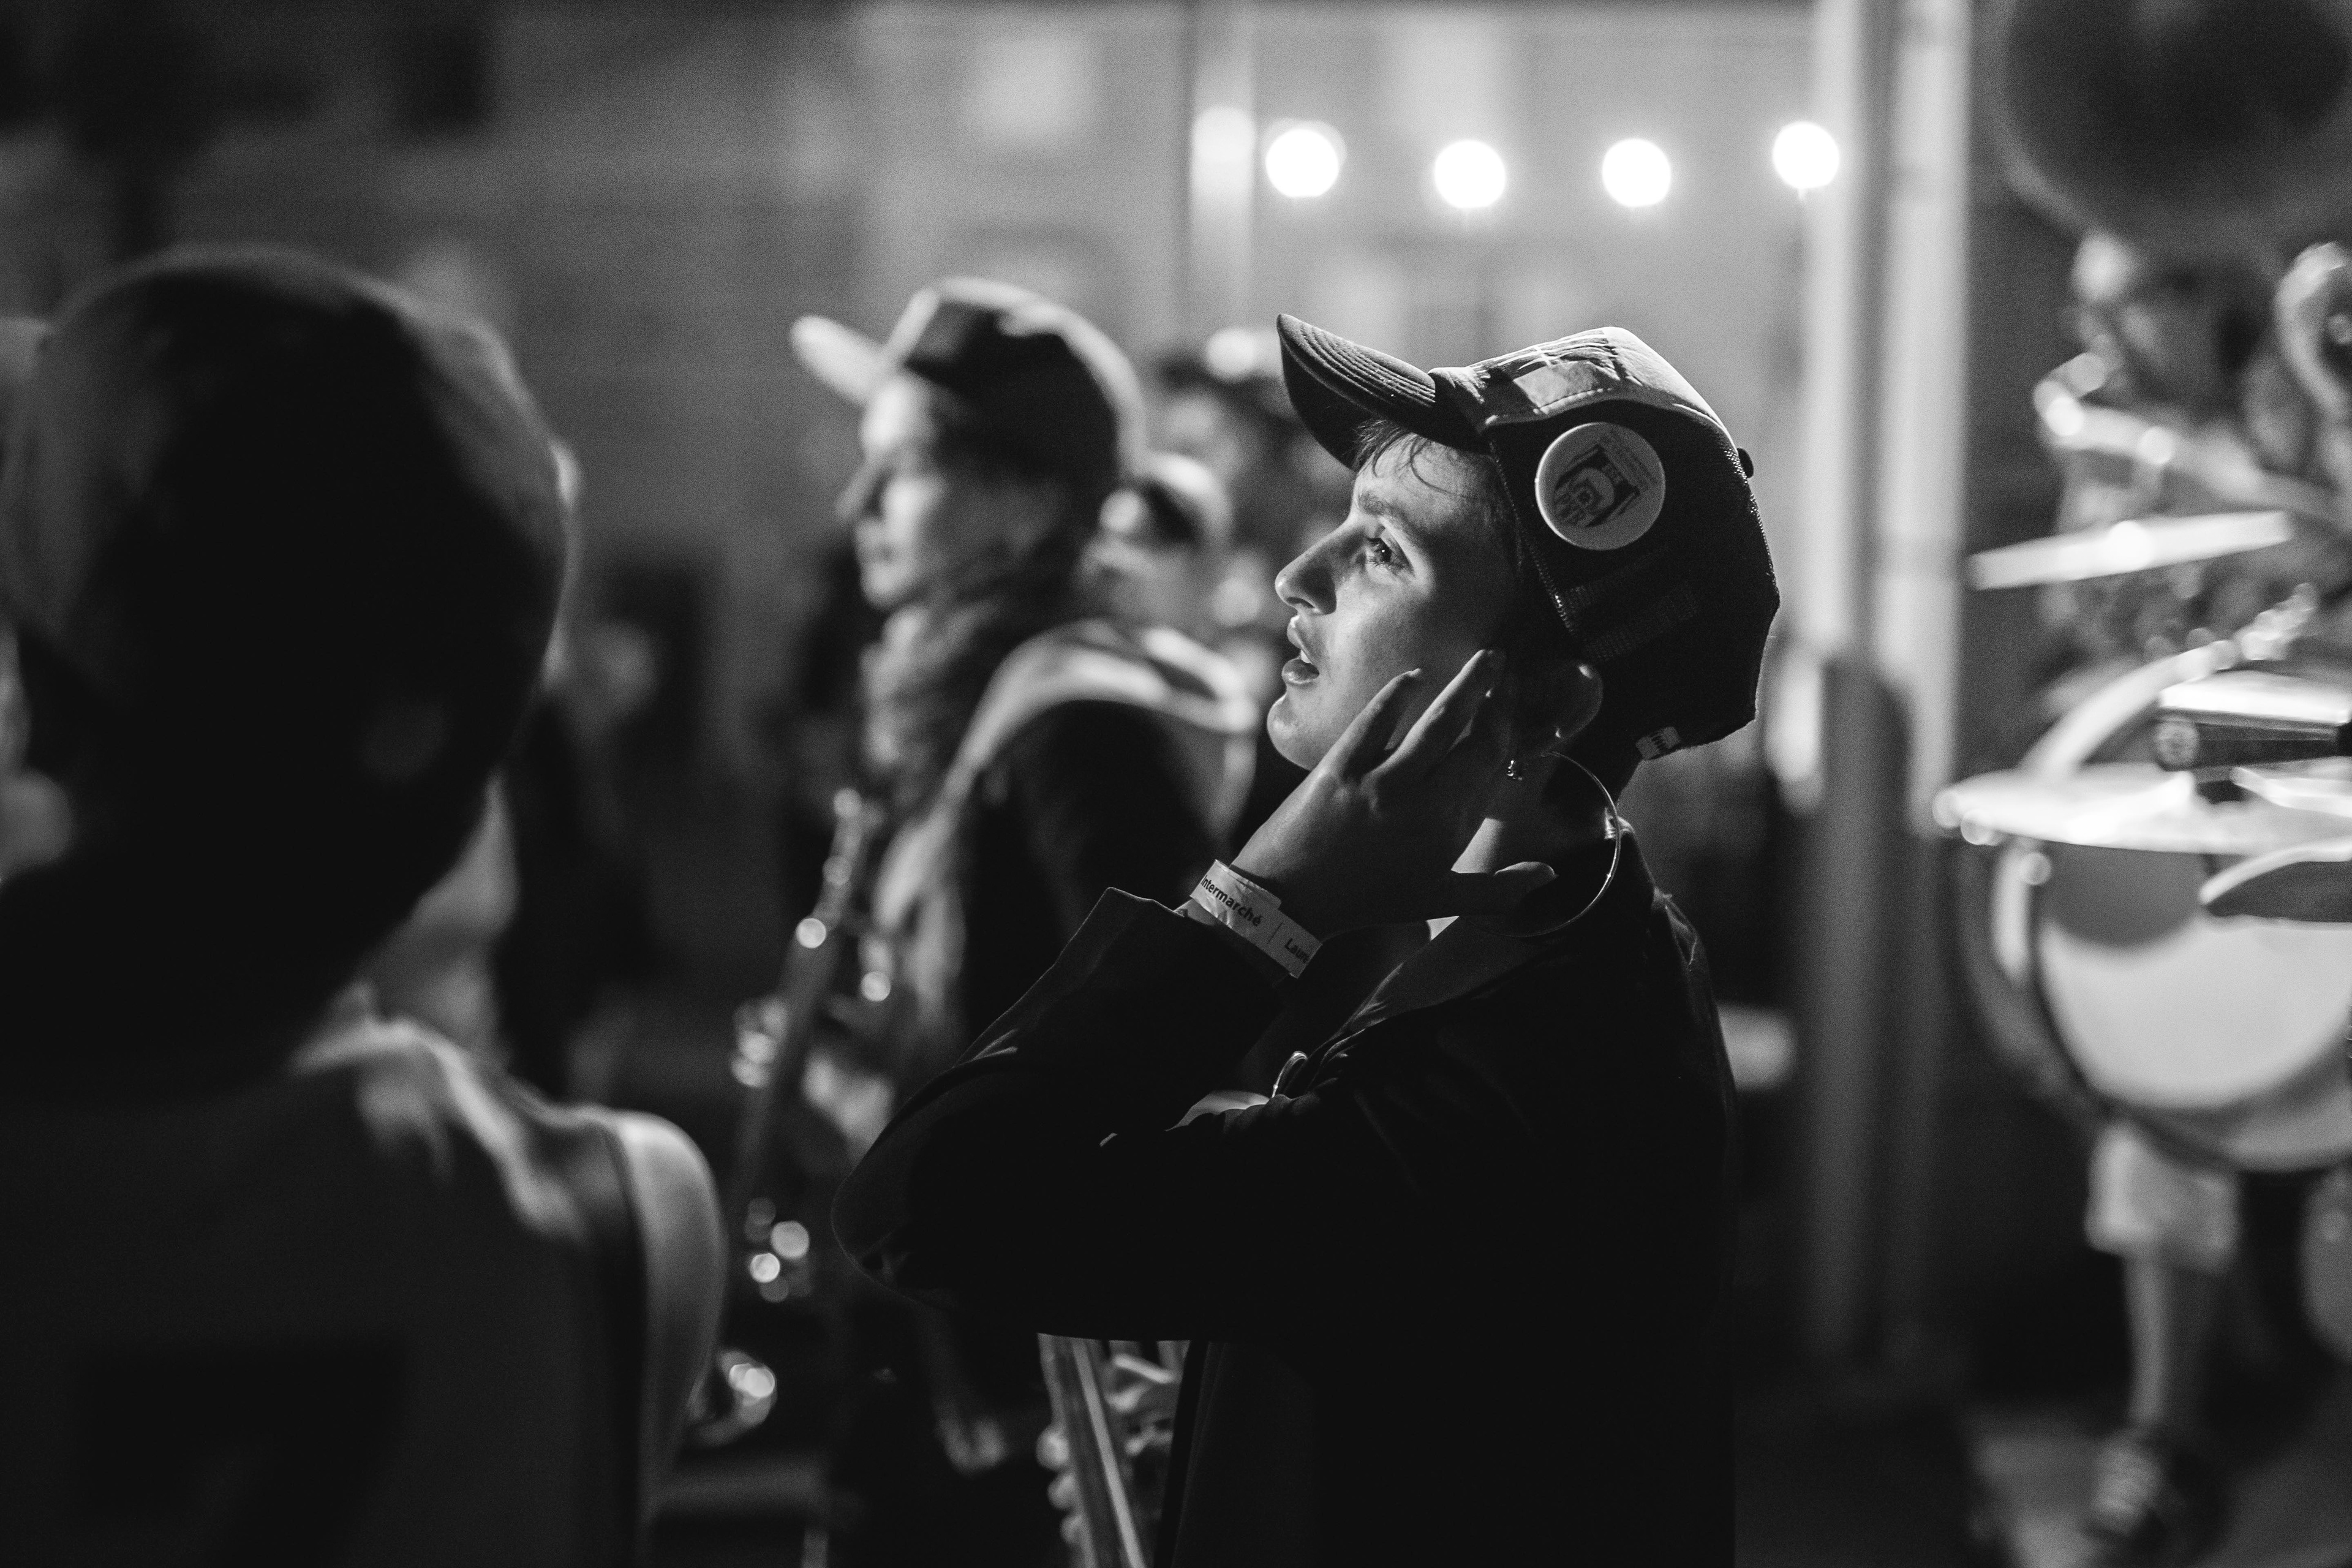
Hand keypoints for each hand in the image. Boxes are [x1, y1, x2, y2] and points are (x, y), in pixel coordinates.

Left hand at [1232, 650, 1554, 934]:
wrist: (1291, 899)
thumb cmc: (1368, 900)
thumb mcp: (1438, 900)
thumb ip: (1499, 890)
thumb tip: (1549, 872)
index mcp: (1447, 831)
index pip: (1490, 768)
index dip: (1508, 730)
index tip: (1517, 703)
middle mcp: (1420, 804)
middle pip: (1472, 740)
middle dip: (1496, 700)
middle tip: (1510, 667)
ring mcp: (1379, 783)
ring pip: (1435, 724)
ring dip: (1466, 686)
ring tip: (1487, 659)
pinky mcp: (1340, 767)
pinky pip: (1375, 720)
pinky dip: (1397, 695)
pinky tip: (1416, 677)